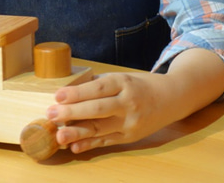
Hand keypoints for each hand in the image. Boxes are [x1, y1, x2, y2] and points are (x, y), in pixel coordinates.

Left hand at [45, 72, 173, 153]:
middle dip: (72, 113)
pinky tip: (75, 147)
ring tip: (59, 136)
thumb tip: (69, 91)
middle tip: (50, 114)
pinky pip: (107, 141)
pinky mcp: (130, 137)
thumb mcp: (122, 77)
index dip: (77, 93)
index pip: (98, 89)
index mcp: (124, 84)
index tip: (57, 96)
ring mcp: (131, 123)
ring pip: (101, 129)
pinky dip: (90, 144)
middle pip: (98, 110)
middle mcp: (129, 104)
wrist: (172, 98)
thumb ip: (98, 84)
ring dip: (77, 133)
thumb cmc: (140, 84)